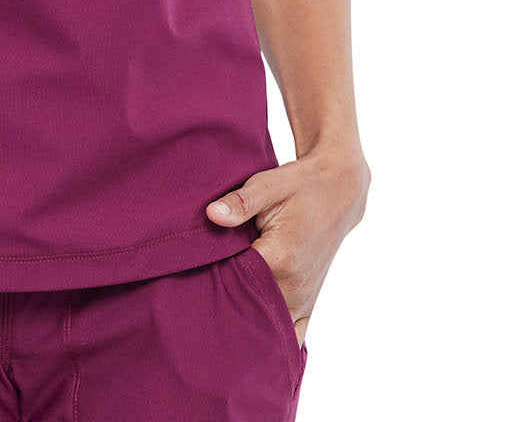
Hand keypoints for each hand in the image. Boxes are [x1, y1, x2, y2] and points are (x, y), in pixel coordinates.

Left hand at [205, 147, 370, 346]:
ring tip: (217, 328)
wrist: (339, 192)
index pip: (238, 285)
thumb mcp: (269, 184)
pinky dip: (276, 342)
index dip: (213, 287)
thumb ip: (240, 202)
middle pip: (252, 313)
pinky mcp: (310, 302)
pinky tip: (254, 348)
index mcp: (282, 257)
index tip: (191, 287)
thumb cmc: (300, 186)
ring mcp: (305, 298)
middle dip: (225, 314)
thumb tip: (212, 214)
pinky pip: (295, 335)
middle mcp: (295, 286)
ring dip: (248, 329)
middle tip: (196, 313)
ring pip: (272, 330)